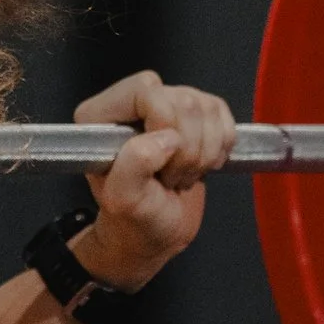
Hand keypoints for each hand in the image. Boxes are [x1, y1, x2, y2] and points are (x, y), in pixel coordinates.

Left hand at [71, 70, 235, 287]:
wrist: (158, 233)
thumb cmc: (135, 221)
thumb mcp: (124, 201)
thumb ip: (134, 166)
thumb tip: (167, 138)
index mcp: (101, 115)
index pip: (146, 91)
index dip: (164, 126)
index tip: (161, 163)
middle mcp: (133, 102)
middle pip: (183, 99)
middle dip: (187, 149)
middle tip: (170, 176)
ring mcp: (167, 105)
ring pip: (206, 107)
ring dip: (203, 152)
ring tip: (180, 174)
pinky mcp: (195, 115)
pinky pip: (222, 114)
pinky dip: (219, 147)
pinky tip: (200, 165)